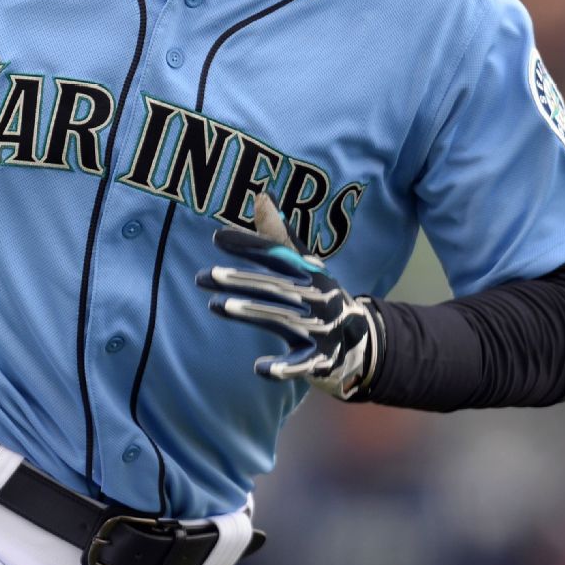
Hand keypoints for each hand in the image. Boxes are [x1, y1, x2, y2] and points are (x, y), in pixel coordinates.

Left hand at [195, 194, 381, 399]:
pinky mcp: (321, 360)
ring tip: (216, 306)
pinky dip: (283, 367)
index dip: (249, 246)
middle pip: (274, 287)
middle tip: (203, 276)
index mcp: (312, 274)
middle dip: (238, 281)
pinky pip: (302, 364)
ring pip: (282, 319)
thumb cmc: (320, 296)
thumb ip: (281, 237)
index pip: (278, 256)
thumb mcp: (306, 266)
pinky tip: (259, 368)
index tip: (216, 238)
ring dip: (250, 313)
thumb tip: (262, 196)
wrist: (361, 342)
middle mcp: (318, 298)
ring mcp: (321, 330)